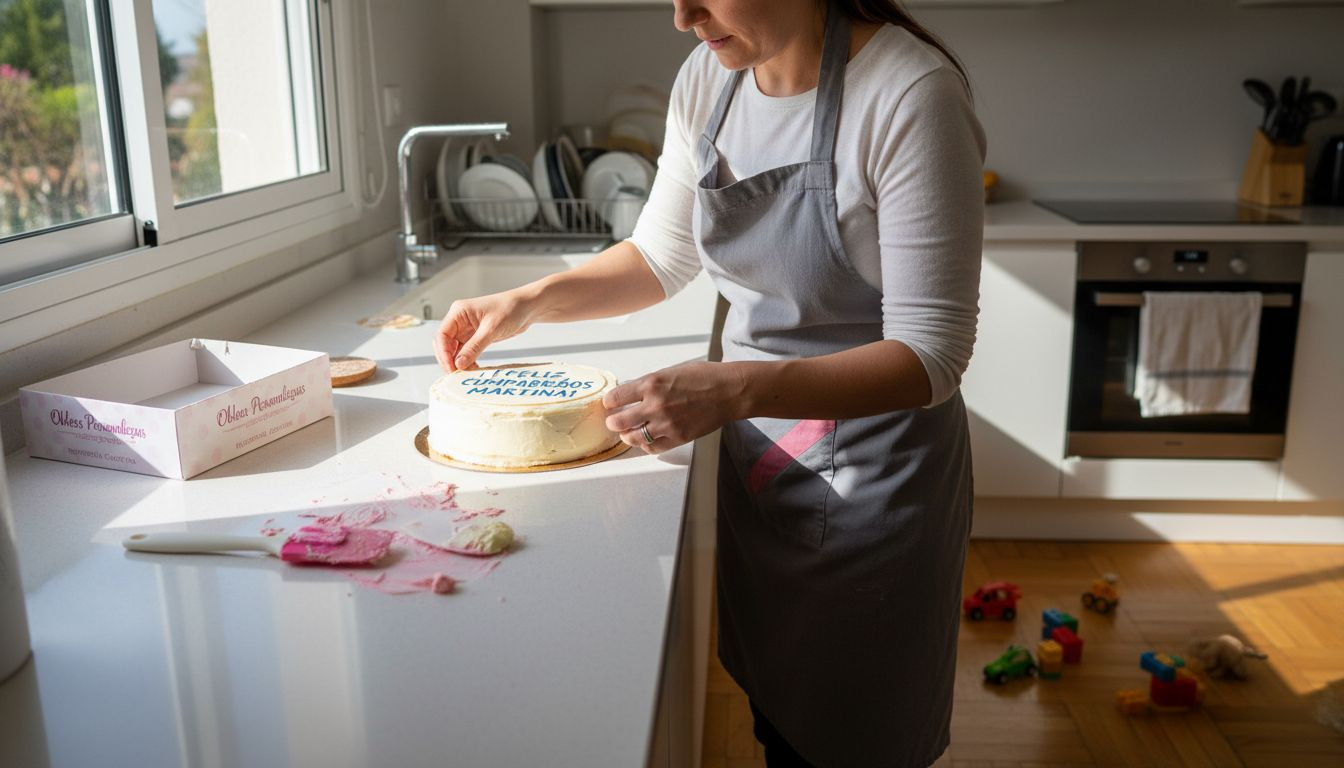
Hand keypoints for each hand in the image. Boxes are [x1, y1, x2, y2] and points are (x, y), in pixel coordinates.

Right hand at [434, 292, 532, 370]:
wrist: (527, 307)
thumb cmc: (511, 309)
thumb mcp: (492, 329)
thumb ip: (474, 347)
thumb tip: (459, 363)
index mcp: (459, 312)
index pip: (442, 335)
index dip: (443, 353)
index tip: (451, 368)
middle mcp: (460, 320)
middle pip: (444, 343)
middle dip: (448, 359)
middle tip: (456, 375)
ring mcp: (467, 328)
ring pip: (454, 349)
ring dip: (458, 362)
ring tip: (465, 374)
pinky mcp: (475, 336)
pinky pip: (465, 351)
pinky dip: (467, 361)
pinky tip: (473, 368)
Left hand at [603, 361, 745, 454]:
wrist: (729, 391)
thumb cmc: (704, 377)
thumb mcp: (671, 371)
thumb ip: (651, 384)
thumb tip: (633, 393)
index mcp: (652, 384)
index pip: (616, 397)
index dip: (609, 402)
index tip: (609, 403)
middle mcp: (655, 405)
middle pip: (619, 421)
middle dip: (613, 422)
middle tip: (613, 421)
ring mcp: (666, 424)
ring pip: (633, 438)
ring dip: (627, 436)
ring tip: (627, 433)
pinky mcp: (677, 437)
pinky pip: (652, 448)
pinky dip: (645, 446)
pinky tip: (645, 441)